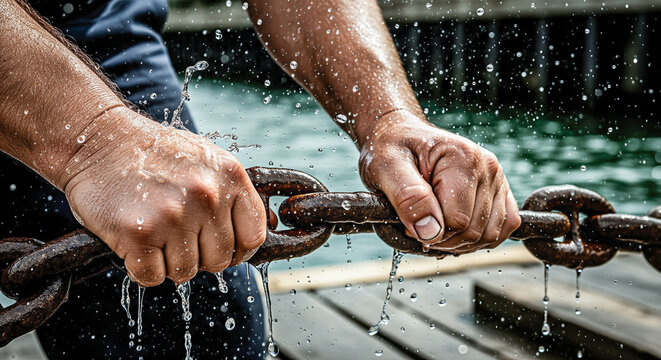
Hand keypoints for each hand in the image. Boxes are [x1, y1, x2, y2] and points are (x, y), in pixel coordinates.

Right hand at [59, 107, 265, 285]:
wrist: (99, 139)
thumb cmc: (156, 154)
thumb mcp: (207, 160)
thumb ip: (234, 193)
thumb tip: (267, 227)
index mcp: (230, 177)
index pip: (253, 238)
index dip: (238, 250)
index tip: (221, 247)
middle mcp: (206, 195)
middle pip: (219, 261)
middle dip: (199, 256)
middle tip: (177, 236)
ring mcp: (173, 215)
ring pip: (186, 272)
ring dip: (169, 262)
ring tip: (155, 232)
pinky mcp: (137, 232)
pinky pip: (151, 277)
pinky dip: (142, 268)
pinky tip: (136, 242)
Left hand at [358, 111, 520, 253]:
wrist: (401, 135)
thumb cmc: (393, 148)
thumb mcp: (387, 167)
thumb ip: (409, 197)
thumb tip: (431, 233)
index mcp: (464, 158)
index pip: (457, 220)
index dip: (429, 232)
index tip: (407, 223)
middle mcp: (488, 167)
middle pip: (474, 231)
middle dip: (442, 240)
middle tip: (417, 227)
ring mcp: (498, 179)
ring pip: (490, 235)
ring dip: (460, 243)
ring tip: (434, 227)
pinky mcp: (500, 190)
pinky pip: (504, 227)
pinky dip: (479, 238)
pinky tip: (454, 229)